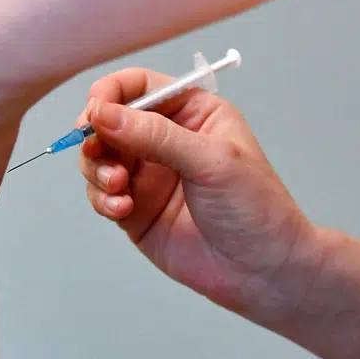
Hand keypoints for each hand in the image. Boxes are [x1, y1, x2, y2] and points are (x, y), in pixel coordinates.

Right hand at [79, 68, 317, 318]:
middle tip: (98, 151)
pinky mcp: (134, 209)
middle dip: (97, 135)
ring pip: (98, 157)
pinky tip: (122, 208)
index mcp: (190, 113)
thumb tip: (102, 114)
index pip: (138, 86)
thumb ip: (154, 135)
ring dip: (97, 169)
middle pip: (108, 121)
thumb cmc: (255, 207)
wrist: (264, 273)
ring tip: (118, 186)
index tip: (95, 112)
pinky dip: (102, 199)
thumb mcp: (210, 160)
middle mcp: (163, 139)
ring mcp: (147, 175)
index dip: (110, 93)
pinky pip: (100, 194)